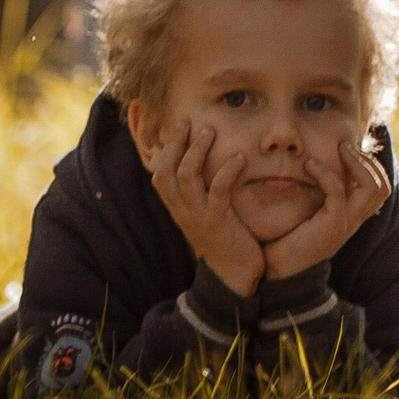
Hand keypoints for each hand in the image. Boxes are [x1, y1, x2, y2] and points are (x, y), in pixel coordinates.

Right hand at [142, 119, 264, 297]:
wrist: (234, 276)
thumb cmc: (223, 239)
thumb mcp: (205, 214)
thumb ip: (200, 193)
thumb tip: (202, 165)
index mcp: (177, 208)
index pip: (158, 174)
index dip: (164, 149)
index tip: (177, 126)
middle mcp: (182, 211)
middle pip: (166, 171)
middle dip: (176, 143)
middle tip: (189, 122)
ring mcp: (198, 217)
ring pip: (186, 177)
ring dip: (197, 151)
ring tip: (210, 131)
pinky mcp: (218, 222)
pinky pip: (218, 192)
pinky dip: (227, 171)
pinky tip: (240, 158)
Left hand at [257, 139, 391, 281]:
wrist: (275, 270)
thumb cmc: (285, 238)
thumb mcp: (308, 211)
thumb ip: (318, 194)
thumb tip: (313, 163)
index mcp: (351, 218)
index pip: (380, 189)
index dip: (370, 166)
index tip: (348, 150)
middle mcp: (354, 222)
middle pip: (382, 187)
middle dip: (367, 160)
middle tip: (345, 146)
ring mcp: (346, 225)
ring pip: (371, 188)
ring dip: (355, 162)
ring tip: (338, 149)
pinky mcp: (332, 226)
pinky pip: (338, 192)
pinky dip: (326, 173)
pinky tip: (309, 165)